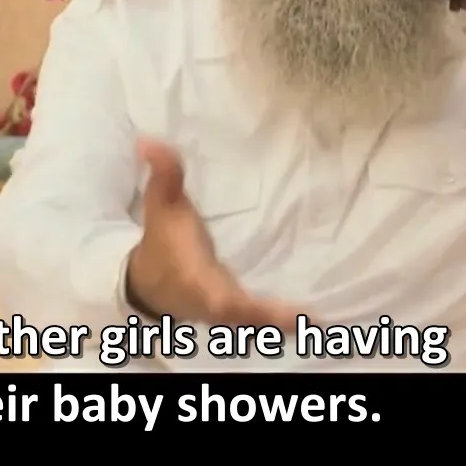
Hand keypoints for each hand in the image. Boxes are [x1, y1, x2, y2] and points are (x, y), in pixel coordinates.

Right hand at [125, 137, 301, 330]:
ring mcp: (225, 312)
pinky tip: (312, 319)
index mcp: (196, 279)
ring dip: (280, 324)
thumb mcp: (162, 206)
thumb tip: (149, 141)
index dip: (243, 306)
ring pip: (252, 325)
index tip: (272, 308)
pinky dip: (279, 322)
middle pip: (241, 319)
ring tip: (317, 322)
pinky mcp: (235, 312)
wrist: (148, 283)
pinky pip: (258, 321)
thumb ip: (165, 175)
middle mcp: (212, 302)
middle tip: (310, 319)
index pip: (220, 298)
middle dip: (269, 319)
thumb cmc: (162, 241)